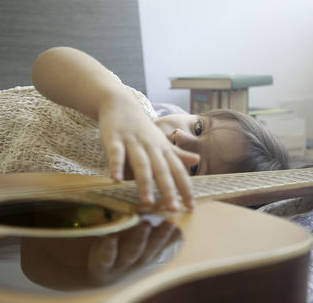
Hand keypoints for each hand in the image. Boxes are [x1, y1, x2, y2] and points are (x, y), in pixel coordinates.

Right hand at [98, 95, 198, 210]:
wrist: (120, 103)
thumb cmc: (141, 127)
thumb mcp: (160, 140)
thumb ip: (177, 152)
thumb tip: (197, 160)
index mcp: (163, 148)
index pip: (177, 170)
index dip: (184, 188)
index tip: (191, 206)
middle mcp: (151, 146)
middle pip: (162, 170)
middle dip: (168, 190)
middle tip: (172, 209)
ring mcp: (133, 142)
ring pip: (141, 164)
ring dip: (144, 182)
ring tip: (147, 202)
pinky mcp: (115, 138)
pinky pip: (116, 154)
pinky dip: (117, 166)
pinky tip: (116, 180)